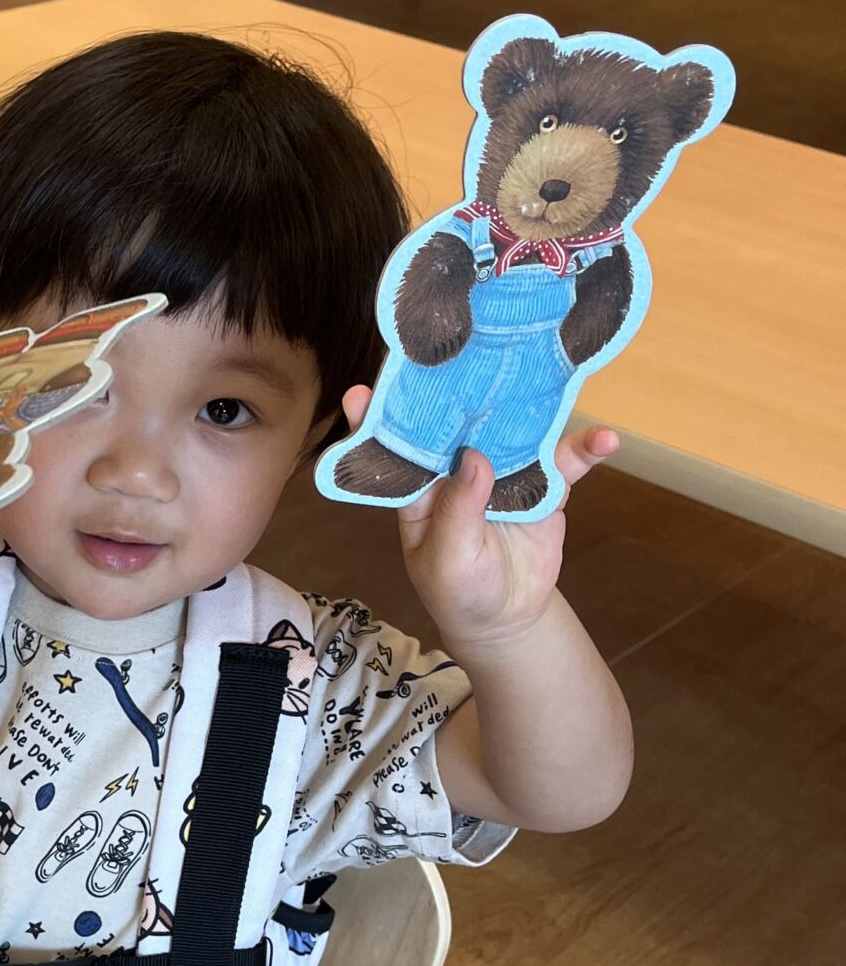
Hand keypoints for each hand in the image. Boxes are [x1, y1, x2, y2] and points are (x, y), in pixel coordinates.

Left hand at [372, 392, 619, 654]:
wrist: (506, 617)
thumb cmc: (460, 591)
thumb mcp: (448, 562)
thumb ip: (458, 514)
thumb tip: (474, 460)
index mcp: (422, 489)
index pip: (395, 450)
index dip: (378, 422)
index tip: (359, 391)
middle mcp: (459, 470)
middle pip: (459, 422)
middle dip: (464, 388)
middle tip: (474, 348)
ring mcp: (503, 471)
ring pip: (515, 430)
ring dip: (533, 405)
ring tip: (549, 374)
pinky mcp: (543, 483)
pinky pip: (566, 460)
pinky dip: (586, 448)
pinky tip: (606, 439)